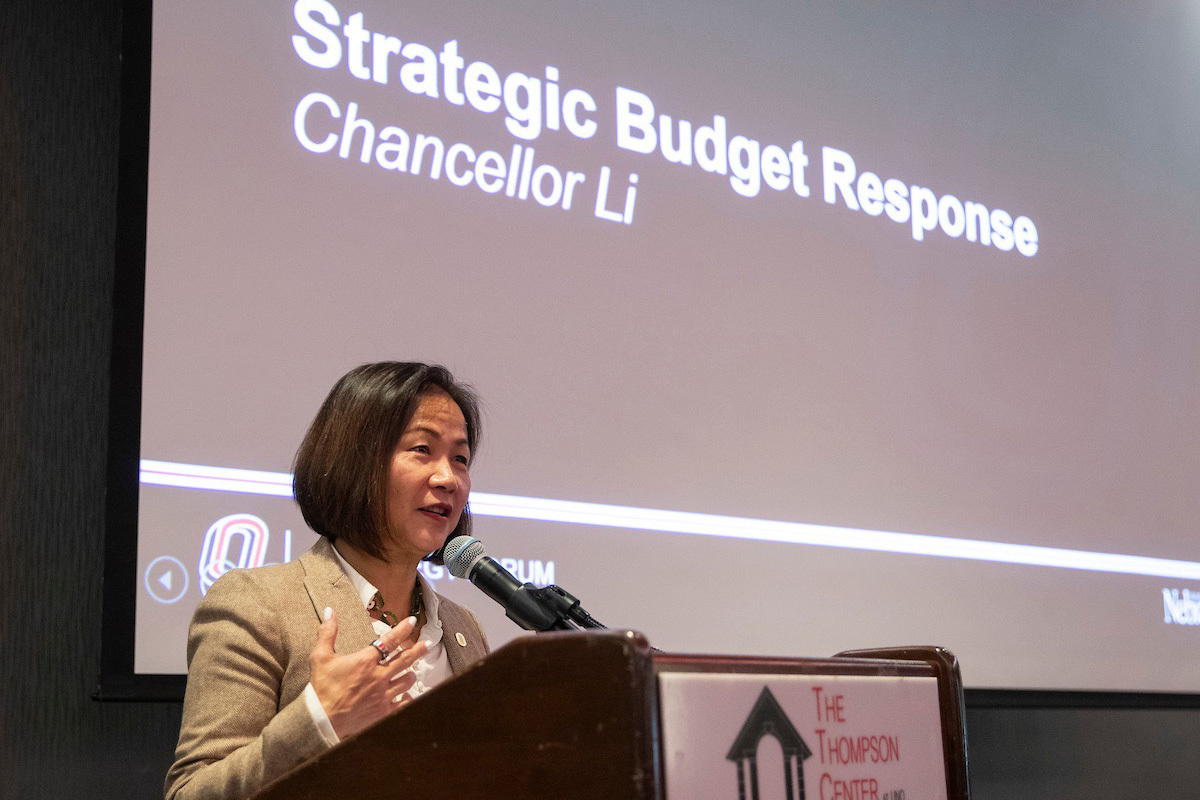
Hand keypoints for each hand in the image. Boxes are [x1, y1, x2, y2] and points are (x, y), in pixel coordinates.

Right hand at [309, 608, 429, 738]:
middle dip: (418, 650)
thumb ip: (327, 632)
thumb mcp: (320, 656)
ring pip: (407, 680)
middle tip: (427, 644)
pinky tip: (408, 696)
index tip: (412, 621)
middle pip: (406, 659)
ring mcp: (383, 695)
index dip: (403, 629)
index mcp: (366, 661)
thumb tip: (330, 611)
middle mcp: (379, 676)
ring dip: (410, 674)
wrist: (321, 719)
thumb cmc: (321, 687)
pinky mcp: (383, 711)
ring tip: (412, 672)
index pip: (390, 640)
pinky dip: (407, 698)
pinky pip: (403, 703)